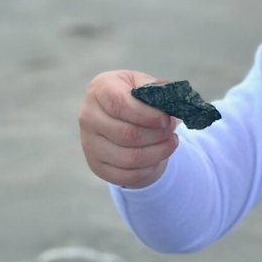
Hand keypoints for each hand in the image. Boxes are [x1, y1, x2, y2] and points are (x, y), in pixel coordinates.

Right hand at [79, 70, 178, 188]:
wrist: (120, 118)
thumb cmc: (134, 99)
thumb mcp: (143, 85)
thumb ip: (156, 89)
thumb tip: (170, 99)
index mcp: (100, 90)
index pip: (120, 104)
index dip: (148, 115)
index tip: (166, 119)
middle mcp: (89, 117)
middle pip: (127, 134)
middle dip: (157, 135)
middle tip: (172, 131)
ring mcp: (90, 144)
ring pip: (130, 158)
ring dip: (158, 153)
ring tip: (170, 143)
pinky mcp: (97, 166)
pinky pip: (127, 175)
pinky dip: (149, 169)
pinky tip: (158, 157)